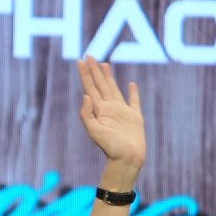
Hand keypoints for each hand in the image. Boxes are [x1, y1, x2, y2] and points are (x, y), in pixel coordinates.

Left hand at [75, 55, 144, 173]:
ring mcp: (122, 112)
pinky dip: (133, 92)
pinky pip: (134, 101)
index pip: (90, 88)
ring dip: (108, 77)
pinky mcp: (135, 117)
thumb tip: (85, 96)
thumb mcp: (95, 132)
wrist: (127, 160)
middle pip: (100, 85)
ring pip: (114, 89)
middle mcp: (109, 108)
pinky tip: (131, 84)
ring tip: (104, 64)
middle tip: (89, 56)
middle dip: (94, 71)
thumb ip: (87, 115)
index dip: (86, 74)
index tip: (81, 60)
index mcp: (99, 110)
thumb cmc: (111, 149)